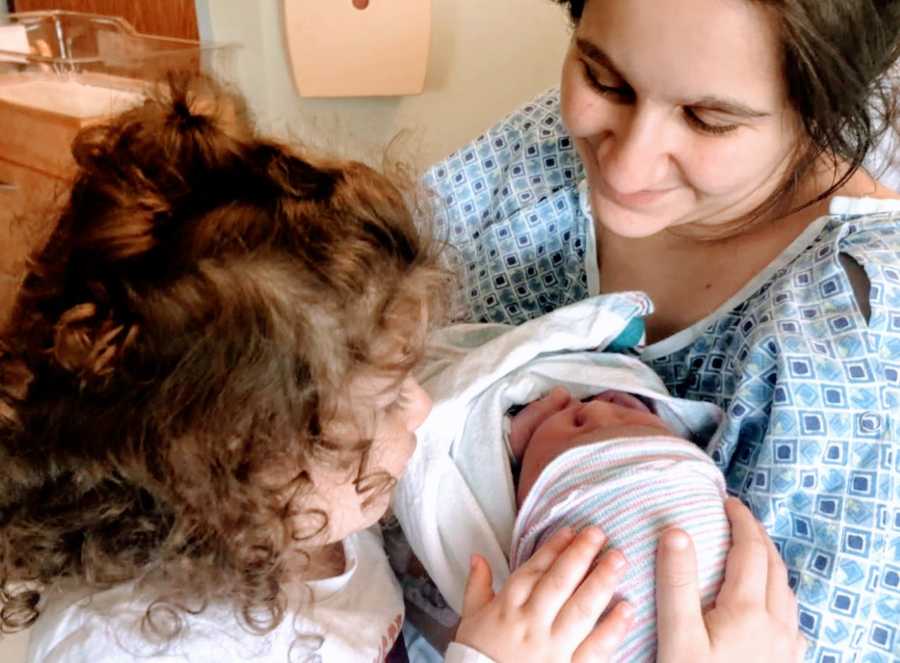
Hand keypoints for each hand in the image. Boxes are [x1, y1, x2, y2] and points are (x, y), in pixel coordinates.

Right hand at [454, 526, 632, 662]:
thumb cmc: (477, 656)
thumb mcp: (470, 617)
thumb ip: (477, 584)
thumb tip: (478, 557)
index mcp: (508, 605)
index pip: (535, 568)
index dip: (555, 547)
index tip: (572, 530)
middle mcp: (531, 622)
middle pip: (560, 582)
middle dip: (581, 554)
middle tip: (599, 533)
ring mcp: (552, 647)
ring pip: (580, 609)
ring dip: (601, 582)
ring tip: (618, 560)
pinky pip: (594, 648)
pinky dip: (612, 629)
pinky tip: (627, 610)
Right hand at [656, 497, 807, 662]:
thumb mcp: (677, 636)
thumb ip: (677, 584)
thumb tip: (676, 531)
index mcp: (748, 611)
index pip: (751, 550)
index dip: (741, 521)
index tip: (727, 501)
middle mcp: (778, 626)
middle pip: (775, 566)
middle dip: (758, 536)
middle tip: (738, 518)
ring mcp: (789, 648)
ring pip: (787, 592)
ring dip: (771, 564)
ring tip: (751, 552)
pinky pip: (791, 619)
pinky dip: (779, 596)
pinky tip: (766, 603)